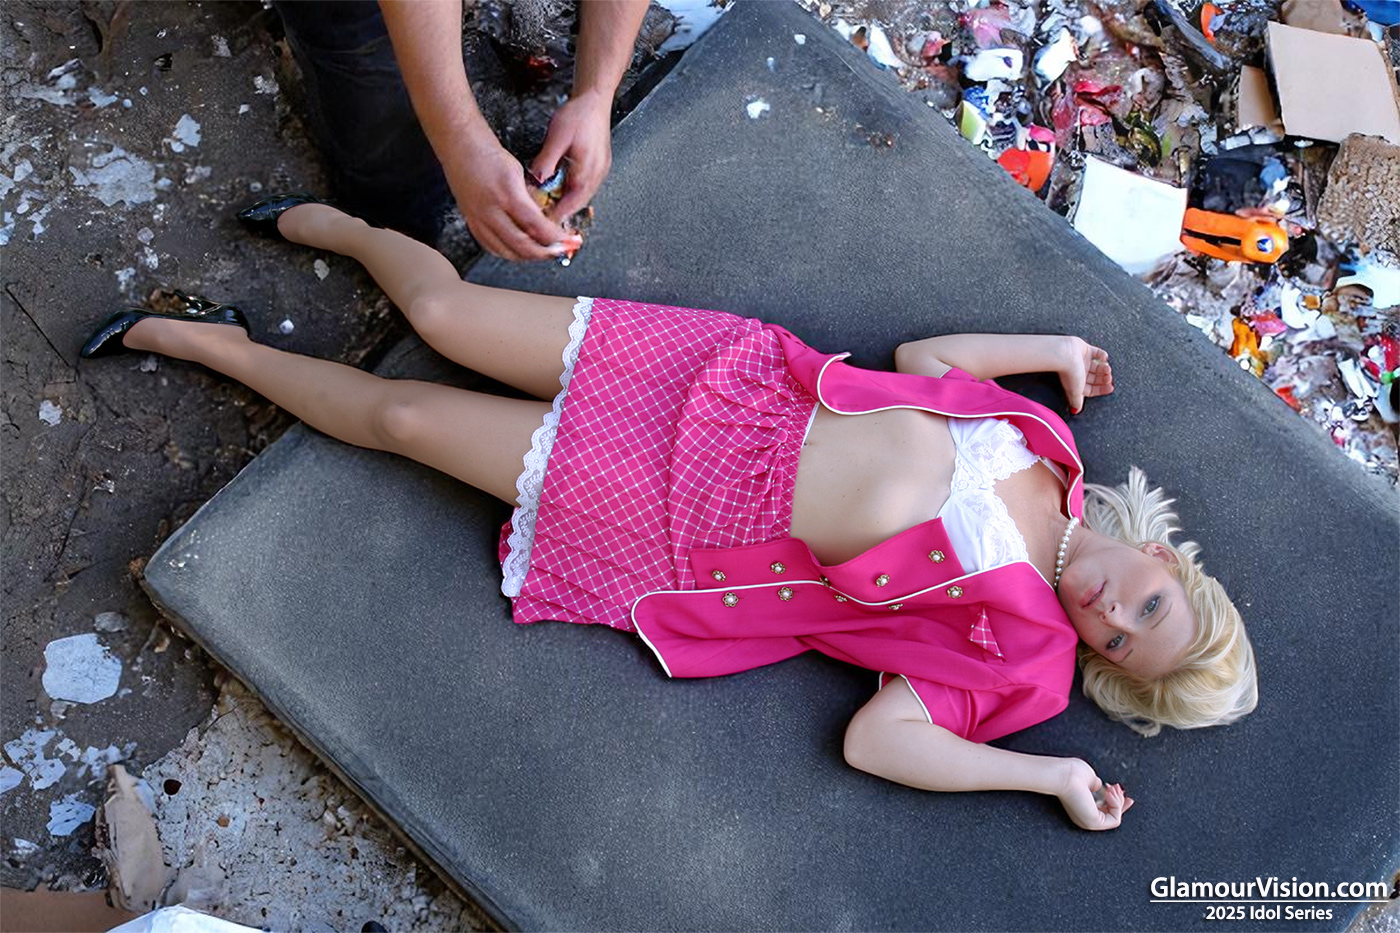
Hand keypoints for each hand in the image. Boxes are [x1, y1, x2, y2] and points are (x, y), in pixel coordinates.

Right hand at [444, 140, 566, 261]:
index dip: (556, 239)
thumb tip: (544, 222)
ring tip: (542, 253)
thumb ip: (529, 200)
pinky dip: (507, 252)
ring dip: (527, 256)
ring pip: (506, 251)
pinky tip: (517, 251)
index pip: (537, 227)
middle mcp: (491, 211)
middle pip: (522, 246)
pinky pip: (490, 247)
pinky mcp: (470, 221)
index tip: (568, 241)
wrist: (459, 146)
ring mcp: (478, 219)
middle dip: (545, 253)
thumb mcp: (518, 173)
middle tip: (559, 251)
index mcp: (508, 195)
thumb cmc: (489, 154)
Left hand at [529, 89, 612, 220]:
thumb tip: (537, 180)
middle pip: (579, 202)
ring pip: (582, 195)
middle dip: (562, 212)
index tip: (546, 224)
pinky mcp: (599, 165)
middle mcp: (597, 173)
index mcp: (588, 170)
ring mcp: (600, 170)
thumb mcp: (556, 138)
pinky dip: (573, 191)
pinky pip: (585, 185)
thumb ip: (546, 162)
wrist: (594, 99)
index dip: (558, 215)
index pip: (572, 203)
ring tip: (551, 206)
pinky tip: (562, 189)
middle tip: (545, 218)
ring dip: (568, 202)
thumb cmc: (579, 114)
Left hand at [1056, 758, 1132, 829]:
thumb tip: (1102, 787)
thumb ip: (1096, 785)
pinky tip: (1110, 793)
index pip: (1102, 809)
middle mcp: (1084, 816)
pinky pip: (1114, 819)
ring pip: (1115, 818)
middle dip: (1121, 803)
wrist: (1063, 775)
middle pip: (1111, 817)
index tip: (1122, 791)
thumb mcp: (1088, 779)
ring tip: (1112, 788)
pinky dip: (1117, 805)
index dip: (1116, 802)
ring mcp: (1088, 821)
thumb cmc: (1071, 773)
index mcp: (1081, 806)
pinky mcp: (1093, 823)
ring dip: (1118, 801)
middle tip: (1122, 791)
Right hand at [1057, 336, 1113, 413]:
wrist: (1064, 355)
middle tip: (1109, 378)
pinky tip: (1104, 358)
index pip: (1092, 389)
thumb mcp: (1075, 392)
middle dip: (1104, 379)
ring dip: (1104, 368)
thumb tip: (1075, 411)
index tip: (1111, 388)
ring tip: (1107, 368)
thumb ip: (1077, 401)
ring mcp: (1083, 361)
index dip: (1102, 389)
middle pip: (1096, 378)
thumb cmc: (1069, 373)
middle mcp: (1080, 373)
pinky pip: (1097, 353)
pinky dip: (1102, 355)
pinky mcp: (1085, 350)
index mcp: (1078, 384)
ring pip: (1097, 367)